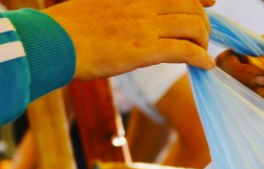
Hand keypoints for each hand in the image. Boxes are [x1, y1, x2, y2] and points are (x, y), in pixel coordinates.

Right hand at [45, 0, 216, 79]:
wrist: (53, 42)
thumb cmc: (69, 27)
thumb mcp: (98, 2)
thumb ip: (121, 6)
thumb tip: (131, 19)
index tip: (211, 1)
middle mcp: (143, 3)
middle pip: (190, 7)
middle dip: (203, 23)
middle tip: (202, 38)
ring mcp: (145, 25)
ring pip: (193, 26)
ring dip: (203, 41)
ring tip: (202, 53)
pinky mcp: (144, 49)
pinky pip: (185, 50)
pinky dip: (201, 58)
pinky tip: (205, 66)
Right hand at [215, 37, 263, 118]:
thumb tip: (251, 67)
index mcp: (261, 49)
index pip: (231, 56)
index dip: (237, 67)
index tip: (261, 78)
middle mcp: (255, 69)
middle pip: (232, 79)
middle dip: (252, 85)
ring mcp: (259, 91)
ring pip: (244, 98)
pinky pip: (255, 113)